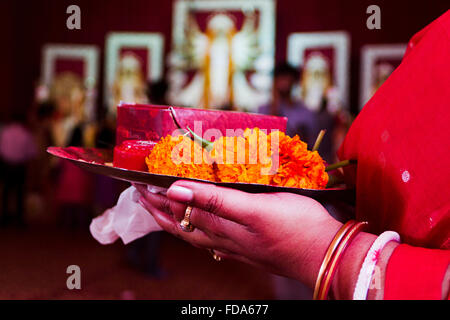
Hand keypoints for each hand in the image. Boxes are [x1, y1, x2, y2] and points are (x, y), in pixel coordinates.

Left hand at [135, 181, 342, 288]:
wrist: (325, 255)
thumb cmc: (296, 228)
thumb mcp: (255, 208)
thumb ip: (215, 200)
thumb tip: (177, 190)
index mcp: (223, 227)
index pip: (181, 211)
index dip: (159, 197)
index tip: (142, 183)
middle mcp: (224, 239)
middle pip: (182, 225)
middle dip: (159, 210)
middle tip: (142, 195)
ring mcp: (236, 246)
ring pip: (196, 234)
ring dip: (176, 220)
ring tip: (163, 210)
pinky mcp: (248, 249)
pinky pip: (212, 240)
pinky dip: (198, 231)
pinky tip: (201, 231)